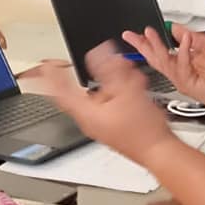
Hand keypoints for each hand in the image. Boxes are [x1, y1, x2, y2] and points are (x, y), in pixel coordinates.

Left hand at [41, 41, 175, 163]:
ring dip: (113, 83)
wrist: (159, 152)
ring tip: (131, 80)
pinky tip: (135, 90)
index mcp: (86, 113)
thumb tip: (98, 53)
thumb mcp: (127, 91)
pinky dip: (120, 93)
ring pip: (99, 95)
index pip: (59, 91)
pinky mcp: (112, 125)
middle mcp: (90, 120)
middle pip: (82, 91)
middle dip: (96, 75)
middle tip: (102, 65)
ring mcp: (101, 124)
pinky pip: (110, 104)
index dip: (50, 76)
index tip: (46, 64)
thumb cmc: (144, 130)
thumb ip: (110, 70)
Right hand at [124, 25, 204, 112]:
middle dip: (142, 45)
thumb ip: (191, 37)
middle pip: (156, 58)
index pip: (162, 51)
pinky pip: (180, 67)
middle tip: (130, 35)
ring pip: (163, 63)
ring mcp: (183, 79)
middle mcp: (181, 71)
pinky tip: (184, 42)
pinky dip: (182, 53)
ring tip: (149, 33)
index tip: (141, 32)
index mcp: (185, 62)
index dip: (150, 41)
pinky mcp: (188, 85)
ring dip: (156, 46)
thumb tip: (176, 28)